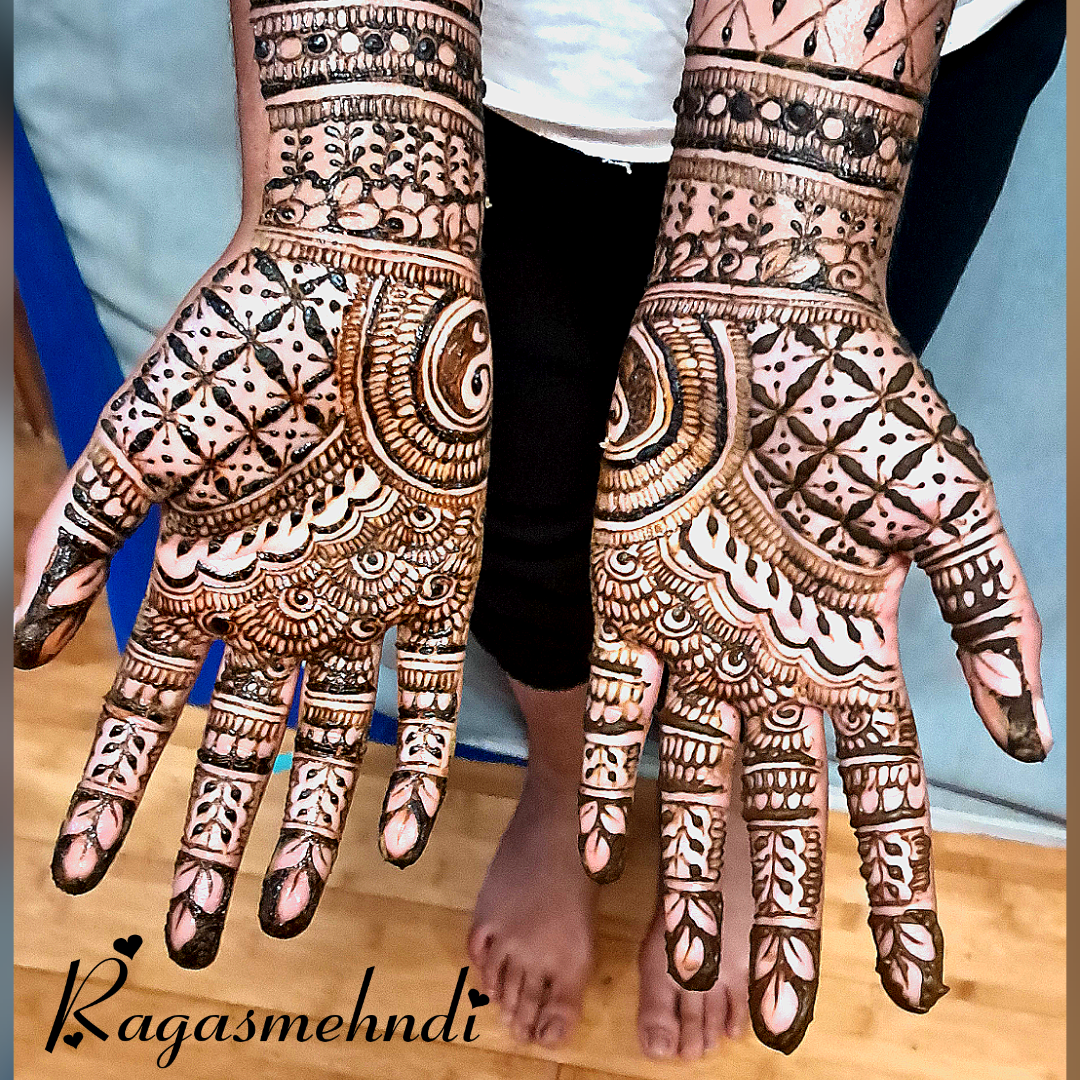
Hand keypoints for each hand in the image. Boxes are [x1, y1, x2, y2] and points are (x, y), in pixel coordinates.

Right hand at [15, 242, 490, 966]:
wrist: (360, 280)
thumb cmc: (238, 348)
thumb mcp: (136, 443)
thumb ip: (75, 536)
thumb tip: (23, 648)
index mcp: (205, 576)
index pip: (151, 712)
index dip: (117, 793)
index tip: (85, 872)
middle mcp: (282, 602)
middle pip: (240, 745)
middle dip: (212, 837)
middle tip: (198, 933)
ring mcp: (361, 596)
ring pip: (333, 737)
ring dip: (312, 823)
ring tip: (285, 908)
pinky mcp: (437, 579)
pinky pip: (434, 690)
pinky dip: (418, 761)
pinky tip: (400, 833)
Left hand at [577, 296, 1049, 1050]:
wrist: (757, 320)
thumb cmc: (863, 401)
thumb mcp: (953, 507)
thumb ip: (995, 615)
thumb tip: (1029, 735)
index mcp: (854, 650)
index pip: (887, 799)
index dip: (902, 892)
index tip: (911, 987)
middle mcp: (775, 663)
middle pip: (788, 817)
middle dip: (786, 915)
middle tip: (774, 1019)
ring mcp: (701, 639)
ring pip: (702, 786)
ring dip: (697, 878)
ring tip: (690, 972)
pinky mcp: (632, 601)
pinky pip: (620, 710)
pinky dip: (614, 779)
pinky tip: (608, 850)